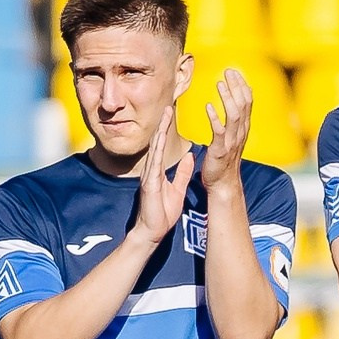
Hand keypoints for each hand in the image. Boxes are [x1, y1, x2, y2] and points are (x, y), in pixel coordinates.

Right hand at [133, 106, 192, 243]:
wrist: (151, 232)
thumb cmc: (161, 214)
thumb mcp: (177, 189)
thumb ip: (182, 173)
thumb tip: (190, 157)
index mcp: (158, 171)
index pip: (163, 146)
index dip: (168, 129)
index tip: (173, 114)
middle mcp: (152, 170)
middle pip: (157, 142)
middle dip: (163, 124)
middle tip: (169, 105)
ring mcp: (149, 175)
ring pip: (155, 148)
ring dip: (160, 131)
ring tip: (165, 115)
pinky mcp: (148, 184)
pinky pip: (153, 163)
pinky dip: (157, 149)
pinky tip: (159, 137)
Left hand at [198, 69, 251, 190]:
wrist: (223, 184)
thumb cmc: (224, 160)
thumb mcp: (232, 136)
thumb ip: (234, 119)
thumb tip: (235, 100)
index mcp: (242, 128)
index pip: (247, 102)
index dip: (242, 85)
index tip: (234, 71)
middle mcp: (240, 132)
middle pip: (243, 104)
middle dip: (237, 86)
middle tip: (228, 71)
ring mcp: (231, 141)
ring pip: (234, 115)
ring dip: (228, 98)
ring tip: (220, 84)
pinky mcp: (220, 150)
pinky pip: (219, 132)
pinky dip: (214, 118)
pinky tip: (208, 107)